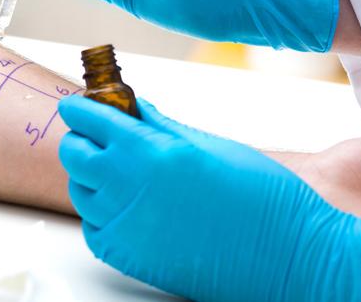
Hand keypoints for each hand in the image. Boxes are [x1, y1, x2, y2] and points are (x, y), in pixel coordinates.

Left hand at [58, 96, 360, 301]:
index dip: (80, 107)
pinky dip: (102, 212)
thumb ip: (160, 125)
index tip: (78, 104)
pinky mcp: (127, 257)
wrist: (286, 257)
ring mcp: (123, 227)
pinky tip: (130, 205)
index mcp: (148, 151)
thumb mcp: (210, 145)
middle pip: (74, 154)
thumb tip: (133, 106)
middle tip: (102, 135)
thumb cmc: (261, 197)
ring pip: (81, 191)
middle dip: (82, 138)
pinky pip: (94, 227)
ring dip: (92, 176)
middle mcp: (126, 188)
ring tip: (123, 171)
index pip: (89, 118)